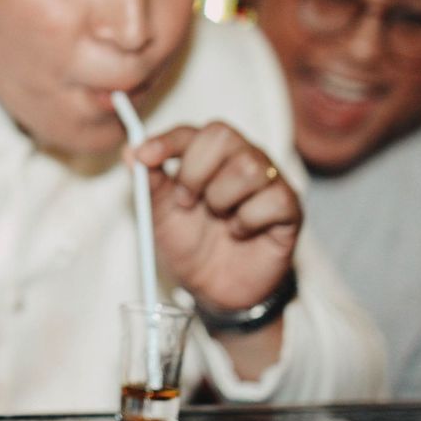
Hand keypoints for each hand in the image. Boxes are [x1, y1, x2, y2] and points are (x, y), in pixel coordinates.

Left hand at [132, 121, 299, 312]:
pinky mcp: (289, 207)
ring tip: (217, 218)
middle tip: (186, 201)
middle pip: (223, 136)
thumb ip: (149, 181)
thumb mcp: (159, 213)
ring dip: (221, 198)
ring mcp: (269, 179)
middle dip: (195, 172)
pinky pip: (273, 198)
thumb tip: (131, 152)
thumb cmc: (189, 243)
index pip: (191, 132)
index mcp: (207, 155)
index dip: (167, 140)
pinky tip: (239, 232)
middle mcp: (241, 158)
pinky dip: (247, 220)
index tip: (144, 156)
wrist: (214, 288)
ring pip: (249, 166)